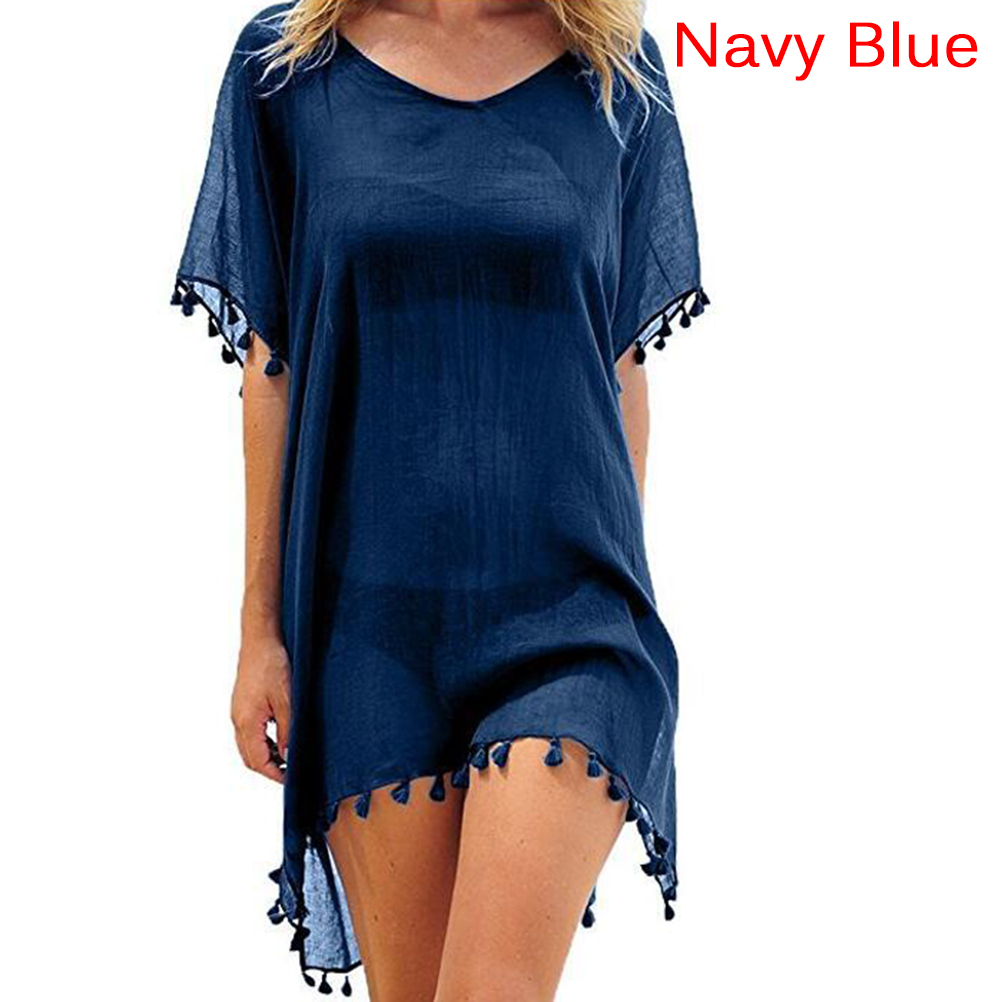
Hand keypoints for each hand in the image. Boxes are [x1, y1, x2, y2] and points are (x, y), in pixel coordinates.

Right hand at [231, 634, 291, 783]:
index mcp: (246, 722)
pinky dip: (263, 740)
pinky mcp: (242, 704)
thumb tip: (289, 756)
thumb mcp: (287, 699)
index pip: (257, 761)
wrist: (259, 639)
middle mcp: (238, 719)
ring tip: (288, 755)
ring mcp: (238, 712)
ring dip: (266, 754)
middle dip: (269, 768)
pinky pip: (249, 731)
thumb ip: (288, 730)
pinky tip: (279, 735)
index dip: (274, 774)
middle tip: (291, 771)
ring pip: (248, 745)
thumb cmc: (271, 664)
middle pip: (249, 757)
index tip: (291, 779)